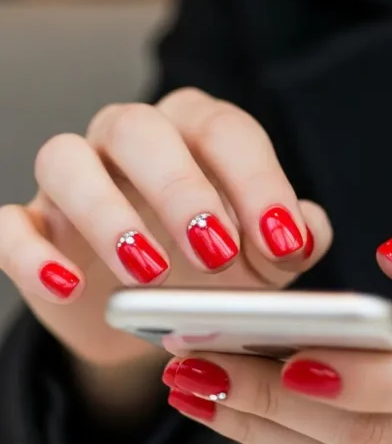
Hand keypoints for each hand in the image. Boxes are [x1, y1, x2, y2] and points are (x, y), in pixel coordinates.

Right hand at [0, 89, 330, 373]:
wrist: (145, 315)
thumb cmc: (212, 270)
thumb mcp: (263, 262)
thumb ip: (291, 241)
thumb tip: (310, 230)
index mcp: (193, 133)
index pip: (223, 130)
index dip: (256, 181)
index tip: (283, 242)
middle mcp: (127, 141)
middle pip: (139, 128)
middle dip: (180, 188)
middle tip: (217, 254)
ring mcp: (71, 182)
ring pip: (65, 159)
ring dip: (105, 212)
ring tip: (148, 273)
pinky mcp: (31, 228)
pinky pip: (8, 223)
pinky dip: (30, 252)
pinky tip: (67, 286)